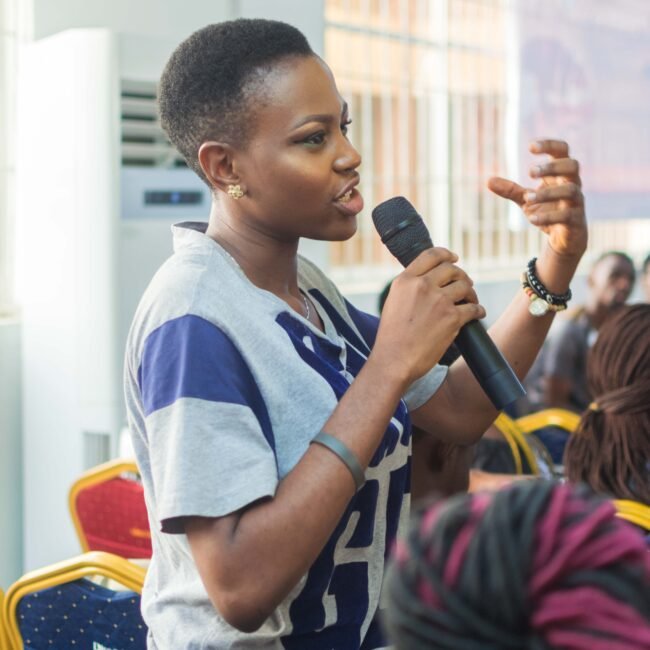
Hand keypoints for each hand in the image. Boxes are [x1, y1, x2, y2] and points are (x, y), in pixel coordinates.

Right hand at [373, 247, 484, 383]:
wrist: (394, 361)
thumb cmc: (392, 338)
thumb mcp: (393, 303)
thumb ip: (409, 288)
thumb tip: (430, 280)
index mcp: (405, 281)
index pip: (431, 255)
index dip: (446, 254)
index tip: (454, 258)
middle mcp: (422, 286)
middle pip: (451, 269)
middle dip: (461, 276)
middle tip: (465, 284)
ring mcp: (438, 301)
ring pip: (465, 286)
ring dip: (471, 293)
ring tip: (471, 300)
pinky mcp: (452, 318)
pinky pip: (473, 308)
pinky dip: (478, 310)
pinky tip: (478, 313)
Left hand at [487, 139, 587, 257]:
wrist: (565, 237)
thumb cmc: (547, 211)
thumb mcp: (526, 200)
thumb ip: (510, 190)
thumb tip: (488, 181)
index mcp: (560, 174)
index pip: (562, 151)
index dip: (550, 145)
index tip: (530, 147)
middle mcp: (572, 184)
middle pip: (572, 166)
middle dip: (552, 167)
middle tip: (530, 172)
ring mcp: (576, 202)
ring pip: (570, 190)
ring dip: (547, 193)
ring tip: (527, 197)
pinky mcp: (577, 220)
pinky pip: (567, 215)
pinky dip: (548, 217)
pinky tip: (531, 219)